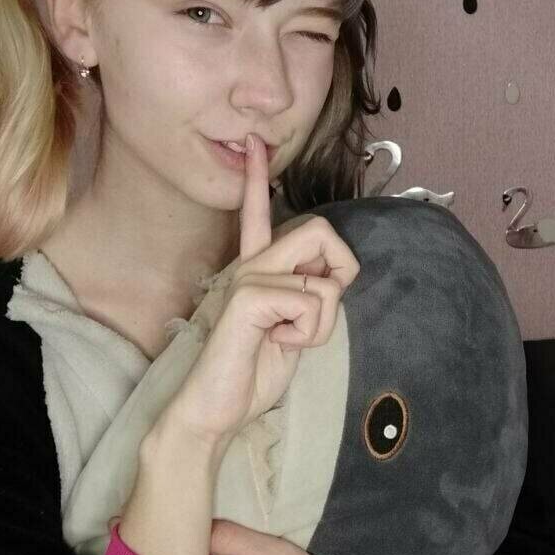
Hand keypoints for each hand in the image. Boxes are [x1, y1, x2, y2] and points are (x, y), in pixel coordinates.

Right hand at [155, 133, 358, 449]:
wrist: (214, 413)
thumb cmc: (249, 376)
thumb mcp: (292, 333)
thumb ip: (307, 302)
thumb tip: (328, 280)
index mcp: (255, 271)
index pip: (260, 215)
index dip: (259, 178)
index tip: (255, 141)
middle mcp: (249, 266)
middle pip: (319, 231)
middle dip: (341, 270)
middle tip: (316, 311)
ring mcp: (246, 279)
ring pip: (324, 280)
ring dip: (320, 324)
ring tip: (285, 341)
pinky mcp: (247, 298)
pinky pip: (310, 302)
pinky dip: (306, 333)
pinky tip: (274, 344)